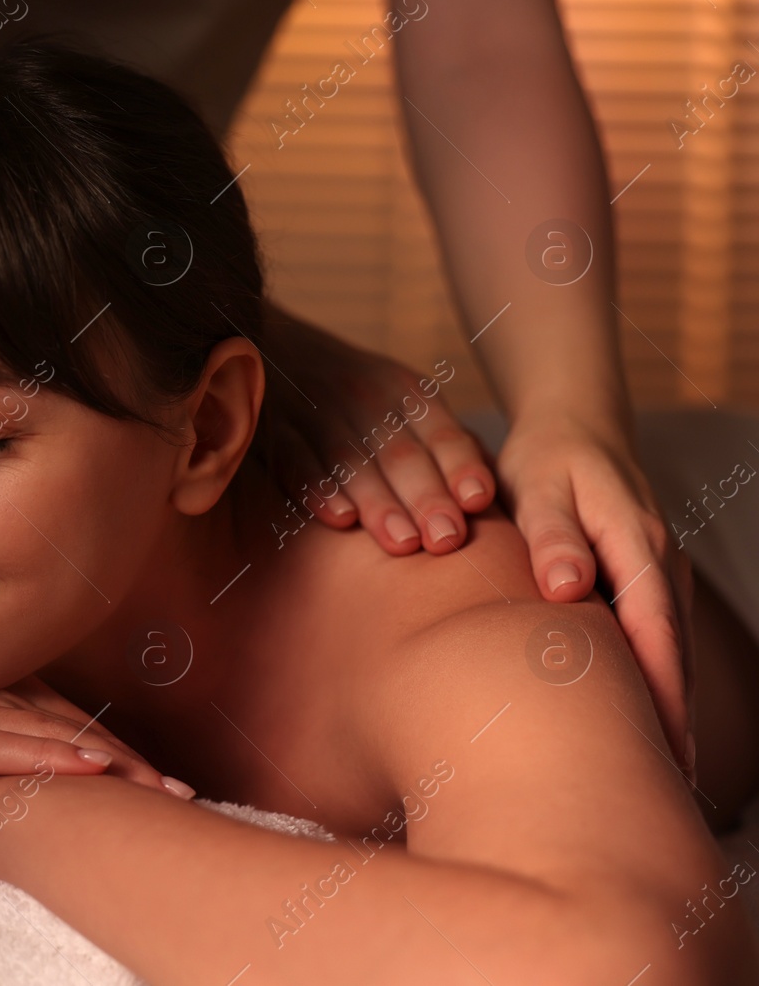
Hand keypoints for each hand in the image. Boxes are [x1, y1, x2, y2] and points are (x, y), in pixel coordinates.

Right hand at [0, 667, 170, 793]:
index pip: (56, 721)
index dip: (108, 746)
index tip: (154, 777)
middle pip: (66, 726)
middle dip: (126, 757)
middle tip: (181, 791)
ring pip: (46, 733)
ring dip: (106, 757)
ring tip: (157, 784)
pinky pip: (2, 747)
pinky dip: (50, 755)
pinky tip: (89, 765)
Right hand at [257, 303, 496, 553]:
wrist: (276, 347)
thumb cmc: (357, 396)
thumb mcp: (402, 400)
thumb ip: (438, 442)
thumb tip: (484, 497)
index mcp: (407, 394)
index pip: (441, 434)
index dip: (459, 467)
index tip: (476, 502)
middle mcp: (367, 399)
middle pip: (400, 454)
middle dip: (426, 497)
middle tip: (446, 539)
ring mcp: (318, 412)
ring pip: (353, 461)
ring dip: (379, 503)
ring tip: (402, 543)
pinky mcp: (276, 428)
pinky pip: (298, 459)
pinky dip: (319, 488)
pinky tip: (340, 518)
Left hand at [495, 408, 694, 777]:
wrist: (574, 424)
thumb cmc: (546, 459)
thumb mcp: (540, 486)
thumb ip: (551, 536)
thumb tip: (567, 588)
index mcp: (637, 544)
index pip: (655, 630)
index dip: (660, 690)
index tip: (665, 746)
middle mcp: (661, 564)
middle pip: (673, 653)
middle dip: (674, 719)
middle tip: (664, 790)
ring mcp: (662, 574)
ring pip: (671, 651)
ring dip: (669, 708)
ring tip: (659, 776)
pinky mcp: (650, 583)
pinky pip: (659, 640)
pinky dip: (657, 681)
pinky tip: (643, 722)